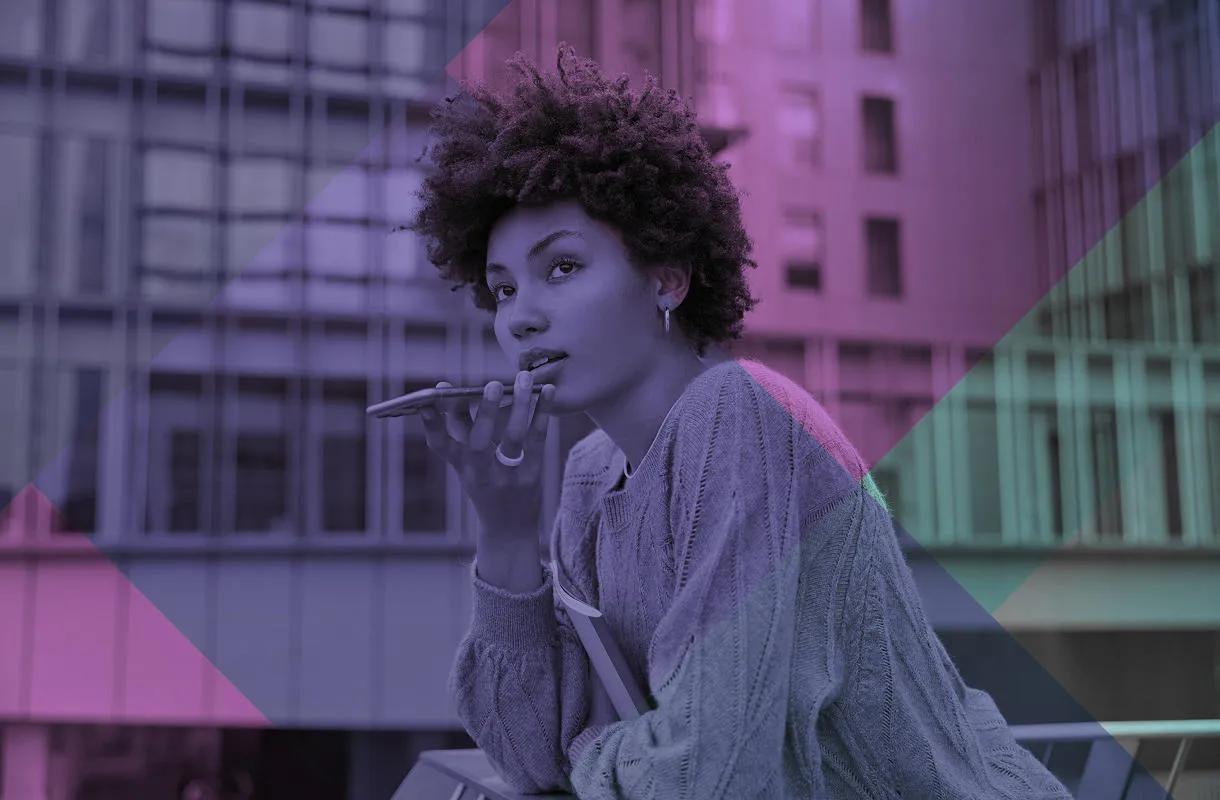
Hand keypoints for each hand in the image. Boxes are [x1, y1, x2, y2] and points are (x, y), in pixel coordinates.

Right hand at [417, 370, 555, 537]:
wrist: (508, 528)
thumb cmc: (486, 486)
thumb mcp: (467, 464)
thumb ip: (462, 430)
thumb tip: (452, 391)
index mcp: (460, 467)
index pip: (439, 444)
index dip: (431, 422)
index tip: (428, 399)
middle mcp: (479, 473)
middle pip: (478, 441)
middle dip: (484, 411)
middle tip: (491, 384)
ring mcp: (506, 476)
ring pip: (513, 437)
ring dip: (519, 405)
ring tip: (524, 379)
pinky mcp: (531, 476)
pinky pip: (537, 440)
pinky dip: (542, 413)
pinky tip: (547, 392)